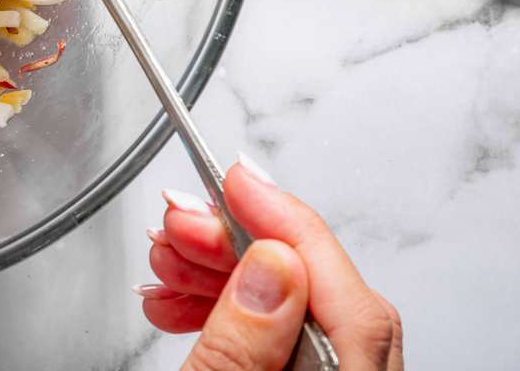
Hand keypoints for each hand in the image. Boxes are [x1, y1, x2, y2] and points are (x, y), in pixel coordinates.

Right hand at [136, 157, 402, 370]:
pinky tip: (186, 300)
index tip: (237, 178)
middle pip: (326, 298)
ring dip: (226, 275)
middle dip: (242, 245)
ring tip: (170, 261)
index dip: (289, 226)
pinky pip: (286, 341)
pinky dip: (235, 312)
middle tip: (183, 222)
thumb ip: (241, 342)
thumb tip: (271, 264)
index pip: (349, 300)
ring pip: (301, 313)